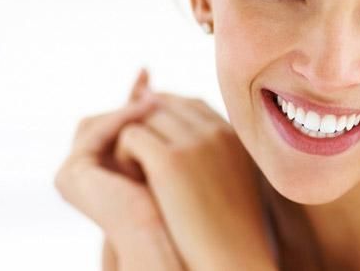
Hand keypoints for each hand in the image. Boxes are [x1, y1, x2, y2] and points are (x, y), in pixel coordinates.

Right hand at [54, 69, 184, 270]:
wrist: (170, 241)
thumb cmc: (181, 208)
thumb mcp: (173, 156)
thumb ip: (165, 126)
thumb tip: (175, 89)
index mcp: (104, 173)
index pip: (119, 126)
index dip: (135, 101)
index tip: (151, 73)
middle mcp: (84, 175)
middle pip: (106, 122)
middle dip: (130, 98)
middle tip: (147, 72)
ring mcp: (74, 175)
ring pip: (100, 122)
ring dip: (128, 108)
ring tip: (154, 95)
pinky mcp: (72, 175)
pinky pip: (98, 132)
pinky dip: (122, 118)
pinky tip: (146, 107)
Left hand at [113, 71, 275, 269]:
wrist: (233, 261)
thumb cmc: (231, 234)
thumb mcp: (232, 183)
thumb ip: (212, 155)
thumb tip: (175, 140)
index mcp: (235, 134)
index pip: (190, 104)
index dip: (165, 118)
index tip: (153, 143)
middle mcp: (217, 130)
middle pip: (165, 104)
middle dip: (146, 127)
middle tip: (139, 161)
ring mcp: (195, 142)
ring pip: (145, 116)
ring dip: (134, 141)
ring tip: (137, 174)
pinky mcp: (170, 160)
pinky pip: (131, 135)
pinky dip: (124, 154)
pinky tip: (134, 180)